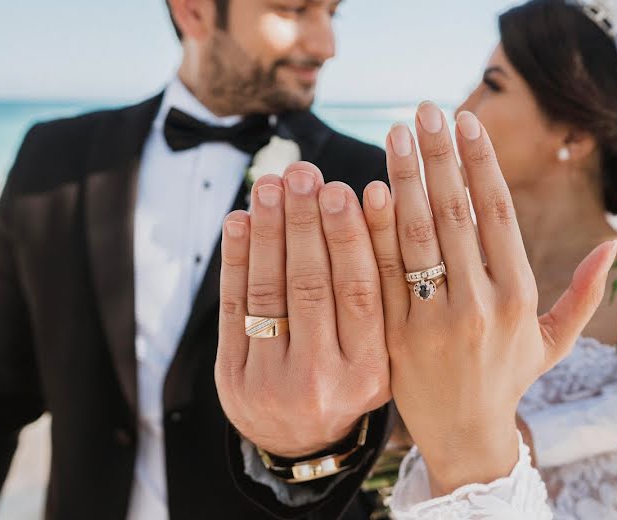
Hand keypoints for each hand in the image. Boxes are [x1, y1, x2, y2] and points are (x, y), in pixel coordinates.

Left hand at [215, 163, 390, 457]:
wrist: (300, 440)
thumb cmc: (350, 377)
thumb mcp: (382, 350)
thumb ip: (383, 290)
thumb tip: (374, 200)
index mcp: (371, 374)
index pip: (361, 293)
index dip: (349, 238)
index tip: (342, 189)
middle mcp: (323, 382)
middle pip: (312, 287)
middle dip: (305, 224)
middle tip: (303, 175)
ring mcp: (272, 383)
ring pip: (270, 292)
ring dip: (269, 232)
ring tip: (272, 185)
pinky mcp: (232, 378)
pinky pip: (233, 308)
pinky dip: (236, 260)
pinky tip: (241, 220)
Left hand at [361, 102, 616, 494]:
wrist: (465, 436)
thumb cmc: (510, 378)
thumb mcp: (555, 341)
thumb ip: (585, 293)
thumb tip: (616, 245)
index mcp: (519, 298)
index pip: (498, 215)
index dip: (481, 164)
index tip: (466, 122)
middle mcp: (480, 306)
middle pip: (455, 215)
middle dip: (440, 157)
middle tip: (425, 111)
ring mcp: (434, 322)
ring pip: (416, 237)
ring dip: (405, 179)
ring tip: (397, 134)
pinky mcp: (395, 336)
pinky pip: (381, 273)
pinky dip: (374, 230)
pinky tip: (366, 189)